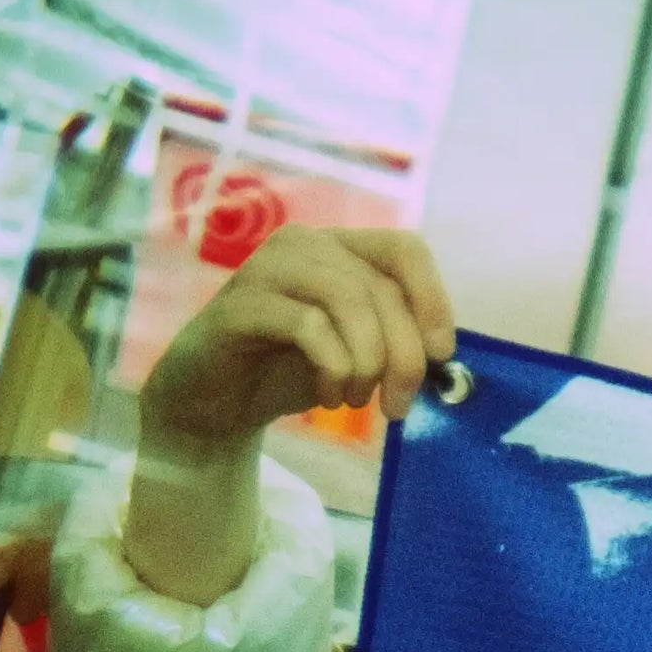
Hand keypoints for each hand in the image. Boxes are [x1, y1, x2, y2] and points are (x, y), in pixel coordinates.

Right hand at [125, 226, 456, 605]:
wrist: (208, 405)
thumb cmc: (282, 374)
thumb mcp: (351, 353)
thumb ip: (390, 340)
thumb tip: (442, 353)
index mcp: (336, 248)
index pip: (404, 250)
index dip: (433, 298)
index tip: (442, 354)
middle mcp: (304, 245)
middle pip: (380, 287)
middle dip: (403, 354)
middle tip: (398, 406)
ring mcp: (267, 269)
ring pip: (348, 300)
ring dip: (365, 361)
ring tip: (355, 400)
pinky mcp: (239, 305)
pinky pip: (307, 325)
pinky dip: (331, 367)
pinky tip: (326, 397)